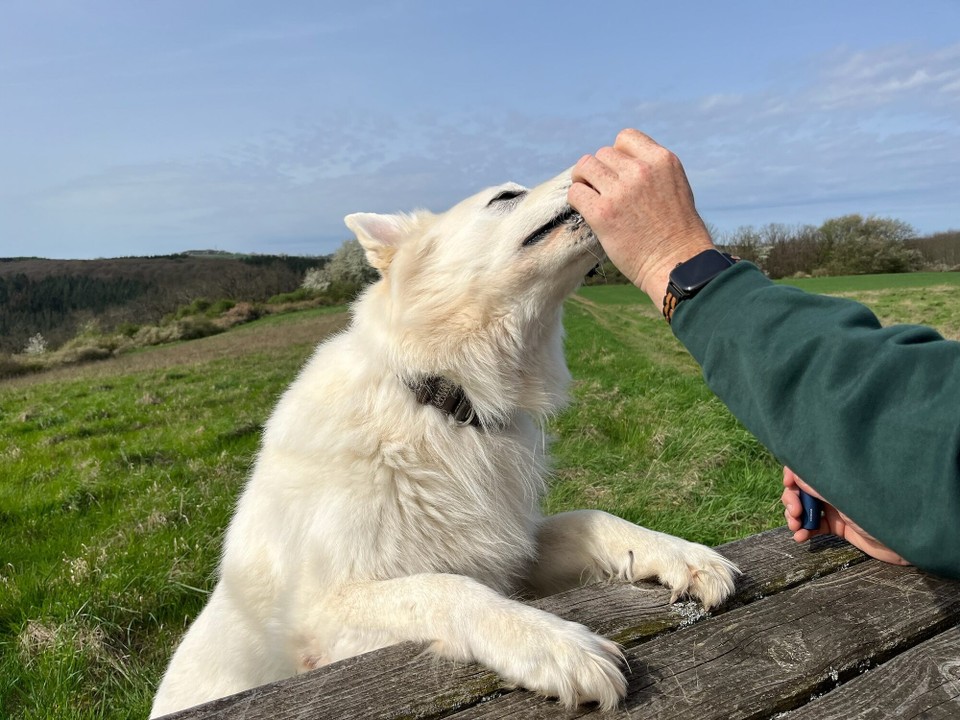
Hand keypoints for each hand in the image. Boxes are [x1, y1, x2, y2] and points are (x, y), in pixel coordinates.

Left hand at [568, 129, 714, 302]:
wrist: (677, 264)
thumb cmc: (677, 232)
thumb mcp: (675, 186)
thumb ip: (652, 170)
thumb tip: (623, 164)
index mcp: (662, 160)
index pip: (625, 138)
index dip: (617, 154)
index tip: (619, 173)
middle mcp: (641, 170)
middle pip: (602, 154)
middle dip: (601, 171)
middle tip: (604, 192)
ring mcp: (620, 191)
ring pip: (585, 167)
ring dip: (584, 181)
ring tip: (592, 197)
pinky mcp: (603, 213)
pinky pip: (576, 193)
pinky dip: (577, 200)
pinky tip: (587, 211)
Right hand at [781, 467, 909, 565]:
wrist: (906, 539)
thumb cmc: (878, 509)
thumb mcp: (843, 492)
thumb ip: (816, 482)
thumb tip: (793, 470)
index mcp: (837, 473)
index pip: (808, 466)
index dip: (793, 474)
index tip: (788, 485)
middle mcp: (835, 486)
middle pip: (802, 488)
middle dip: (792, 499)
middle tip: (795, 513)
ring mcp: (836, 506)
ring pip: (805, 507)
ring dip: (795, 517)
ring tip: (796, 528)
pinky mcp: (840, 526)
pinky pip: (814, 525)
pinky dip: (804, 531)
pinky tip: (801, 537)